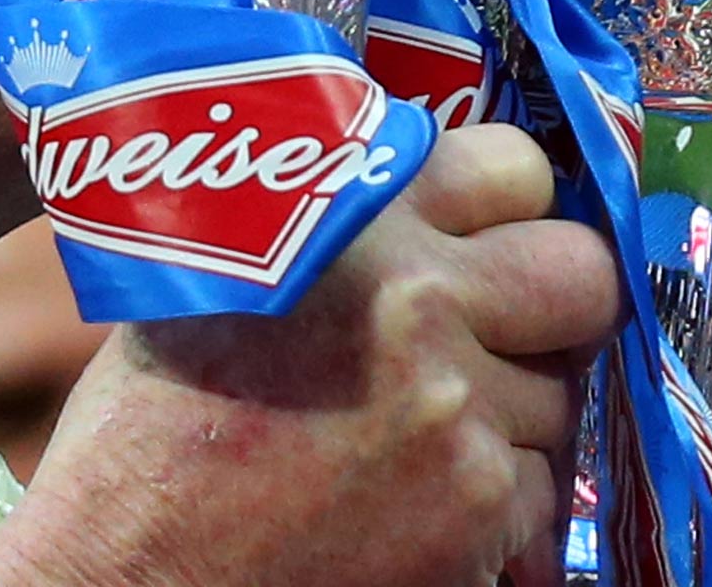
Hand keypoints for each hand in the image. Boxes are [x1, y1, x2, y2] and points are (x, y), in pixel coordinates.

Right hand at [0, 124, 621, 586]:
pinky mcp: (480, 508)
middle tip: (501, 328)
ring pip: (560, 391)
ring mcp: (461, 410)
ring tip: (411, 430)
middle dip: (550, 300)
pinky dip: (489, 497)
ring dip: (506, 409)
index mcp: (351, 220)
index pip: (512, 165)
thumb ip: (329, 231)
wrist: (130, 569)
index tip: (479, 234)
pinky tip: (405, 499)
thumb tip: (416, 212)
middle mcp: (421, 301)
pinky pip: (538, 483)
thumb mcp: (213, 277)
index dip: (502, 205)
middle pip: (582, 270)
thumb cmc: (147, 424)